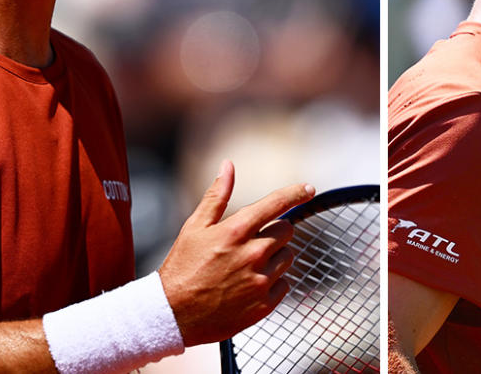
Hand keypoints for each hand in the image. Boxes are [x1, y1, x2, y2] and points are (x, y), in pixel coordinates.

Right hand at [158, 160, 314, 345]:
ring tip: (247, 265)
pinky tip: (250, 284)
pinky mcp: (264, 305)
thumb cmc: (183, 267)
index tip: (307, 189)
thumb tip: (228, 166)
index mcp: (236, 231)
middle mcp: (252, 255)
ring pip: (287, 257)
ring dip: (274, 256)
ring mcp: (260, 281)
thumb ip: (216, 196)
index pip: (276, 204)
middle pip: (286, 230)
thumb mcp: (194, 227)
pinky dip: (273, 282)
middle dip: (274, 231)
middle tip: (253, 240)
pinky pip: (285, 284)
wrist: (173, 315)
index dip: (295, 193)